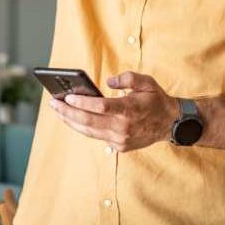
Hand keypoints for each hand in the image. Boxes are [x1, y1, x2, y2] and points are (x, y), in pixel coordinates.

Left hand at [49, 72, 179, 151]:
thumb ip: (128, 78)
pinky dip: (83, 127)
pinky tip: (73, 119)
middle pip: (88, 121)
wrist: (172, 124)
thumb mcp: (147, 82)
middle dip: (67, 112)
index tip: (67, 97)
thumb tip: (108, 82)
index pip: (100, 107)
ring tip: (58, 111)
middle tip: (53, 103)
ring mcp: (121, 139)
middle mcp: (123, 127)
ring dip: (71, 121)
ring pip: (89, 131)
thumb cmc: (156, 100)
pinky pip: (97, 136)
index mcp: (129, 110)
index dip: (81, 103)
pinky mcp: (120, 146)